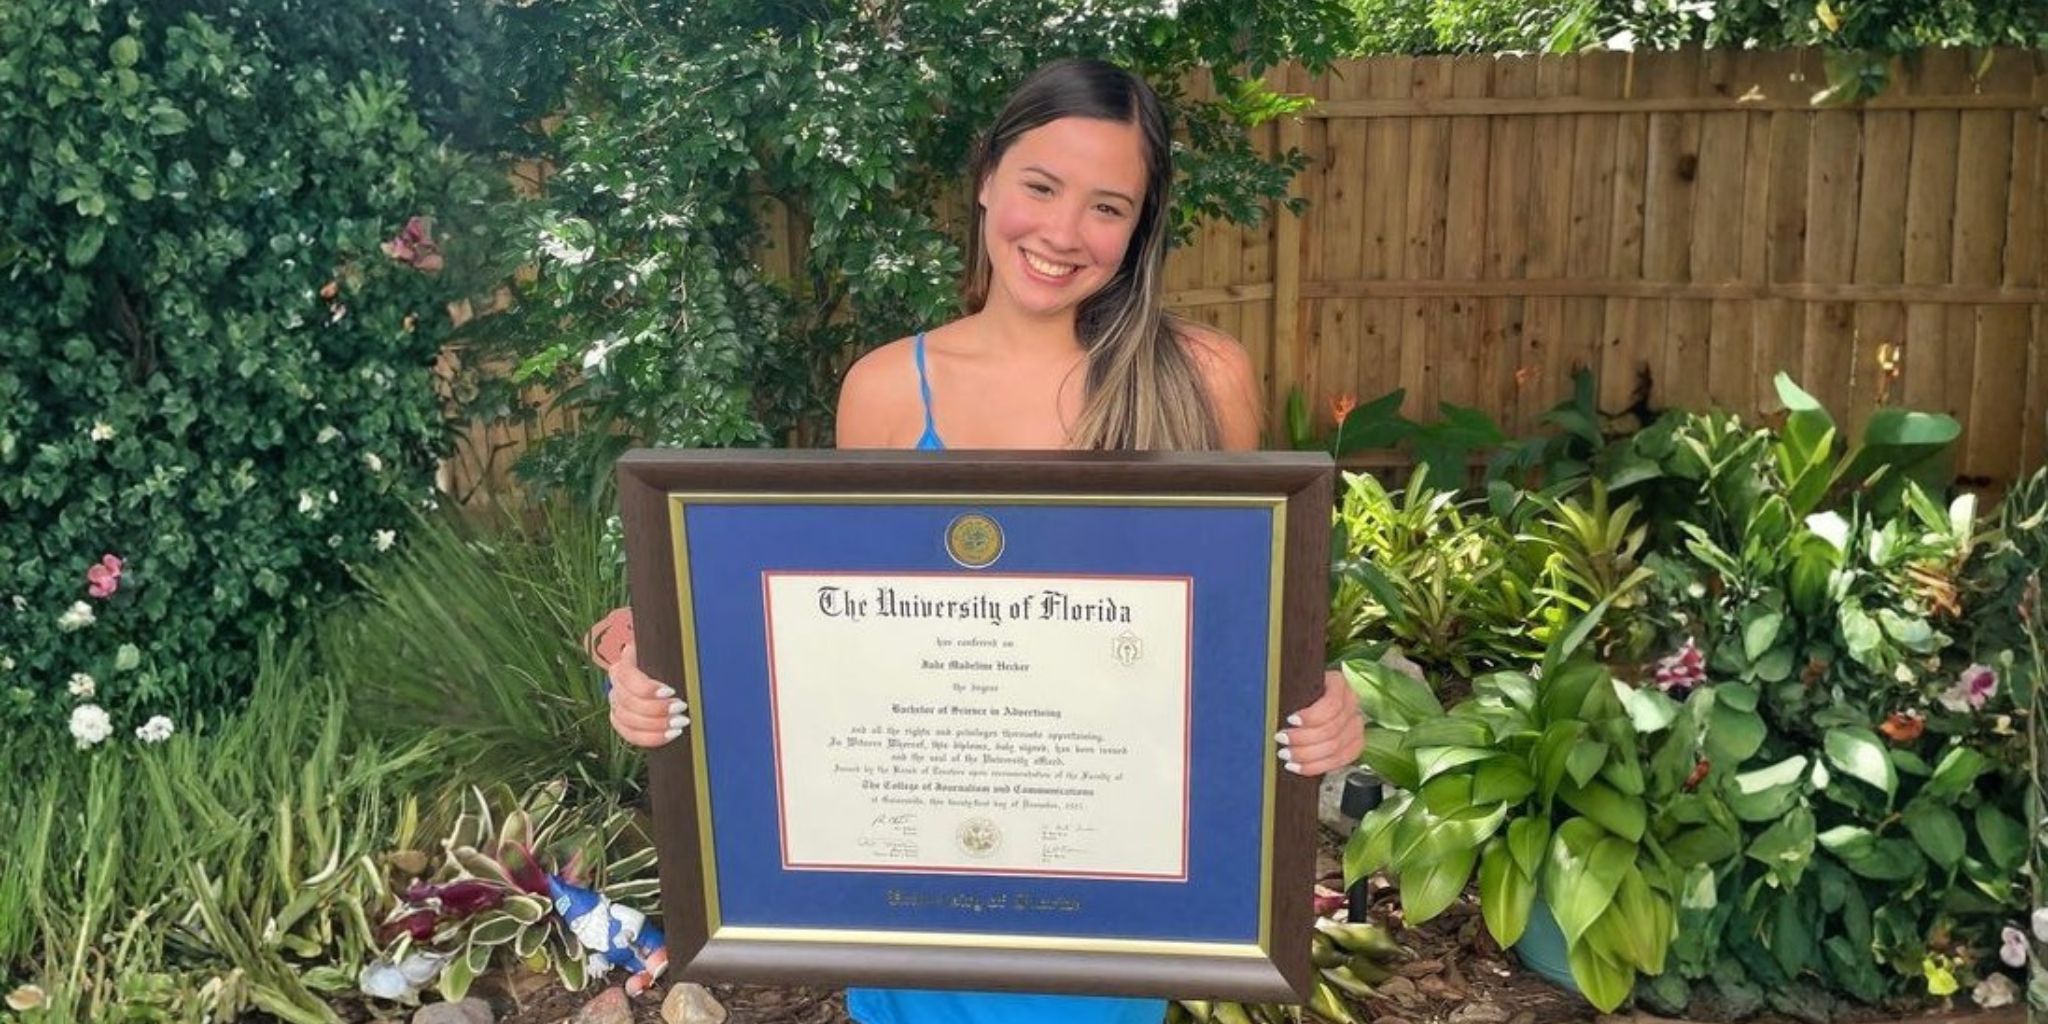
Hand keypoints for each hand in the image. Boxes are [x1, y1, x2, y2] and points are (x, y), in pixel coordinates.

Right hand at [584, 609, 686, 748]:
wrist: (666, 664)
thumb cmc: (671, 653)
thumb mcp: (670, 646)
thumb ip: (674, 644)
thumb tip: (689, 639)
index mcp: (625, 661)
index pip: (627, 677)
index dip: (646, 688)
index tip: (671, 691)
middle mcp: (616, 682)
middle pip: (627, 702)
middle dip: (656, 710)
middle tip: (682, 709)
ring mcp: (616, 702)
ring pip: (626, 720)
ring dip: (655, 726)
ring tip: (680, 724)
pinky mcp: (621, 719)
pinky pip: (629, 734)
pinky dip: (650, 738)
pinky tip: (670, 735)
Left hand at [1275, 669, 1365, 775]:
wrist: (1309, 700)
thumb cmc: (1298, 691)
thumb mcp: (1293, 686)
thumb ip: (1288, 694)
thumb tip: (1273, 709)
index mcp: (1337, 683)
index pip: (1332, 704)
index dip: (1311, 716)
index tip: (1290, 720)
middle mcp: (1351, 703)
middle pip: (1332, 729)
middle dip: (1302, 739)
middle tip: (1281, 739)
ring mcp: (1356, 724)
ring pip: (1336, 748)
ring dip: (1307, 756)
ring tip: (1287, 755)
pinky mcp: (1355, 743)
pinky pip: (1341, 760)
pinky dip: (1317, 766)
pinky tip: (1299, 766)